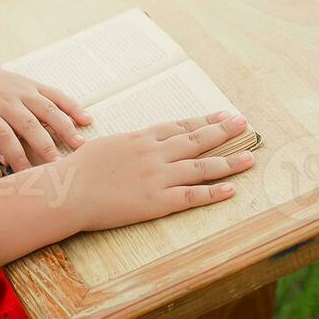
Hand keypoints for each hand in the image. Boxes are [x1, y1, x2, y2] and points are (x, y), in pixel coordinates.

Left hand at [0, 65, 93, 172]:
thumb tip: (5, 159)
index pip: (3, 137)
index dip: (17, 157)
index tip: (30, 176)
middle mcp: (5, 101)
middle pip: (28, 124)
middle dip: (45, 146)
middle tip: (61, 165)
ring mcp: (21, 91)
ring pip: (46, 108)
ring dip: (65, 127)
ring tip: (80, 145)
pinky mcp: (33, 84)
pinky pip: (55, 94)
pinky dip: (72, 106)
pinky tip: (86, 119)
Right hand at [62, 111, 256, 231]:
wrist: (68, 190)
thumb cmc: (79, 169)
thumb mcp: (106, 146)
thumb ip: (128, 145)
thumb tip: (139, 143)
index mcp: (141, 138)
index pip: (180, 126)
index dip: (205, 121)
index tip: (224, 116)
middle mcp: (154, 154)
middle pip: (196, 140)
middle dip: (223, 132)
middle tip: (244, 124)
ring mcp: (157, 177)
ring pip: (201, 167)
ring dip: (228, 162)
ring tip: (250, 157)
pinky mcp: (157, 202)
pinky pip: (191, 196)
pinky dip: (213, 193)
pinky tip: (230, 190)